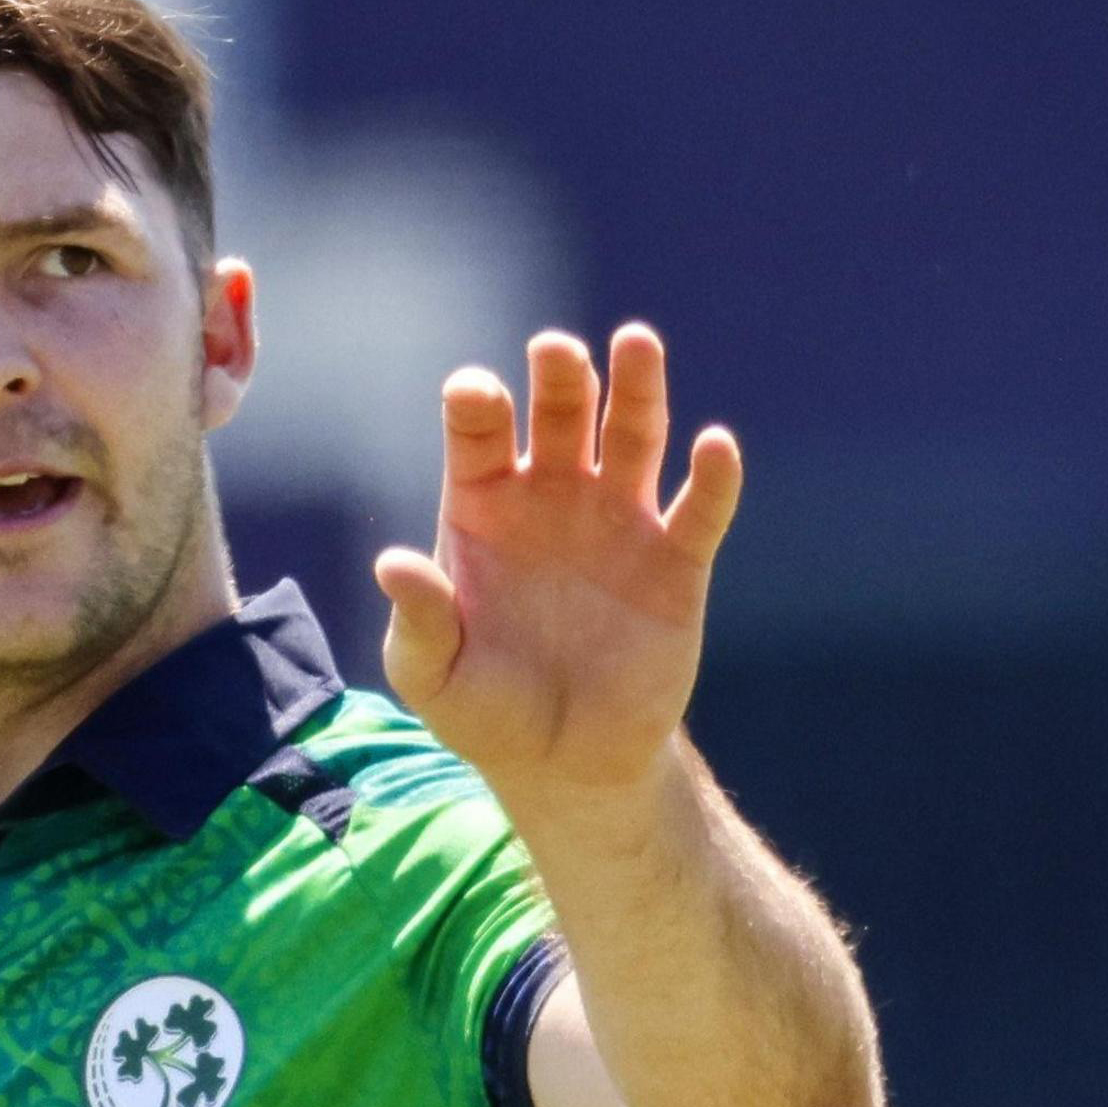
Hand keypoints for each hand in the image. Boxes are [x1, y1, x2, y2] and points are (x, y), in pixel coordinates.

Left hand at [374, 323, 741, 802]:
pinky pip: (700, 511)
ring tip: (636, 342)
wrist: (566, 764)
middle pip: (560, 412)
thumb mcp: (433, 678)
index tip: (475, 393)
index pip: (479, 434)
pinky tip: (714, 446)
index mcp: (483, 507)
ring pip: (634, 435)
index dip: (476, 406)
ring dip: (637, 388)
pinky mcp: (677, 565)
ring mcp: (619, 521)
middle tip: (556, 349)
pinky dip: (713, 478)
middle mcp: (553, 496)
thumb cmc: (484, 711)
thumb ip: (418, 623)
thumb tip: (393, 565)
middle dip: (559, 376)